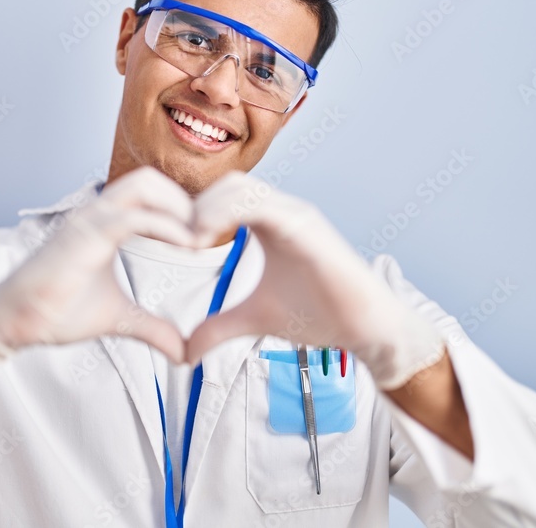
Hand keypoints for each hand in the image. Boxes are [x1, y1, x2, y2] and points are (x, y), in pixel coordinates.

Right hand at [0, 166, 195, 362]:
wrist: (16, 323)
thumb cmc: (58, 311)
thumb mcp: (119, 319)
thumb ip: (153, 329)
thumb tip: (184, 352)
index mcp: (106, 224)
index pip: (150, 194)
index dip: (182, 209)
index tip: (205, 239)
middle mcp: (98, 214)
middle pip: (150, 179)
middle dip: (185, 200)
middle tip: (206, 235)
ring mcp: (90, 220)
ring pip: (143, 186)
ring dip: (179, 208)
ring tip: (199, 240)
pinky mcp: (84, 236)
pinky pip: (132, 217)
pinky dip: (166, 226)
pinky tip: (187, 246)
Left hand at [185, 171, 444, 389]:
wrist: (365, 329)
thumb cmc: (319, 315)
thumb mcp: (254, 320)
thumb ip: (218, 328)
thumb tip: (185, 352)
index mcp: (269, 224)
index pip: (223, 197)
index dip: (192, 212)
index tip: (170, 243)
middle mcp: (283, 211)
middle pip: (227, 183)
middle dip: (195, 204)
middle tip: (174, 239)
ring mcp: (297, 214)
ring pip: (241, 186)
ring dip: (206, 207)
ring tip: (188, 241)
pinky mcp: (308, 225)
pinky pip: (262, 204)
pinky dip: (228, 213)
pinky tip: (207, 241)